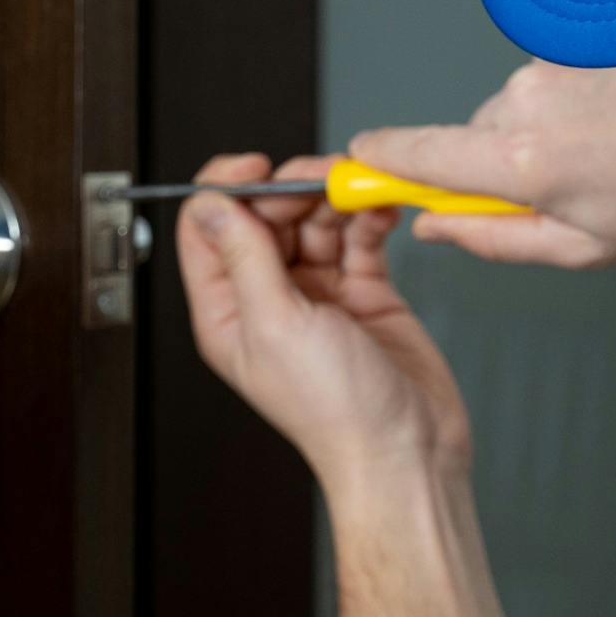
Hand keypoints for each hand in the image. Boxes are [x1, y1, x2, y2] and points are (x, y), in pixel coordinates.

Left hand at [176, 153, 471, 493]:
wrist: (407, 450)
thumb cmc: (337, 414)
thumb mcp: (276, 325)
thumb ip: (245, 258)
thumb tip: (213, 205)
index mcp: (229, 312)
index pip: (208, 230)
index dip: (228, 189)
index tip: (257, 166)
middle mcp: (269, 300)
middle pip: (267, 217)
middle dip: (293, 188)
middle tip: (323, 177)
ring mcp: (319, 295)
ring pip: (315, 221)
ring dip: (335, 197)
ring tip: (358, 187)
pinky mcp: (366, 293)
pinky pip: (360, 238)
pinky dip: (370, 216)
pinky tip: (382, 208)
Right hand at [348, 55, 615, 267]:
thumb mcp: (587, 246)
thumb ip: (496, 240)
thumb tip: (432, 226)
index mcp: (524, 164)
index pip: (420, 156)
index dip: (383, 160)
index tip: (358, 161)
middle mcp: (526, 101)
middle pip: (474, 135)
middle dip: (503, 160)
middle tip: (574, 181)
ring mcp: (553, 58)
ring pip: (516, 103)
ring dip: (549, 126)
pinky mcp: (579, 29)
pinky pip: (551, 71)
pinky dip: (576, 92)